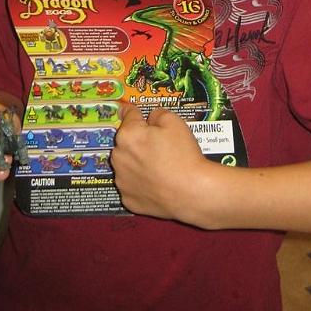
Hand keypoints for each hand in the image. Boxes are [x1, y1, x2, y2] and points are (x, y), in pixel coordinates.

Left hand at [111, 103, 209, 221]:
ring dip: (137, 161)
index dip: (136, 112)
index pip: (129, 116)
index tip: (133, 112)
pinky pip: (132, 185)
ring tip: (159, 165)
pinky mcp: (128, 198)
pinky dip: (140, 182)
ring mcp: (122, 180)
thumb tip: (151, 117)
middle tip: (159, 145)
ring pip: (127, 164)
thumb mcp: (174, 122)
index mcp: (128, 135)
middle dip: (139, 140)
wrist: (191, 191)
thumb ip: (157, 113)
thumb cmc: (183, 155)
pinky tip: (156, 181)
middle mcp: (119, 157)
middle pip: (127, 141)